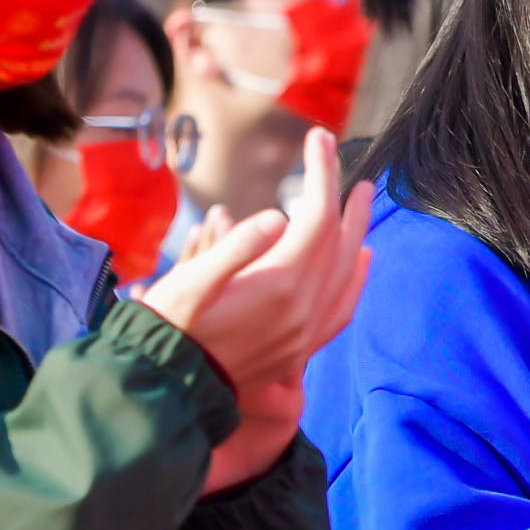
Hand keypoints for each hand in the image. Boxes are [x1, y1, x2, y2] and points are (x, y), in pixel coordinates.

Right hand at [133, 130, 375, 491]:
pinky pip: (342, 308)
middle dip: (341, 193)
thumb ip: (238, 247)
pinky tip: (362, 262)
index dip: (320, 173)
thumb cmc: (169, 327)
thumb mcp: (192, 280)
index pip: (316, 216)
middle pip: (338, 240)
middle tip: (337, 155)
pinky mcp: (298, 348)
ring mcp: (305, 332)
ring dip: (357, 231)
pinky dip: (356, 278)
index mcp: (281, 285)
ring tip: (362, 198)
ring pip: (346, 272)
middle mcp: (304, 309)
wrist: (167, 391)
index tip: (316, 138)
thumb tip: (280, 217)